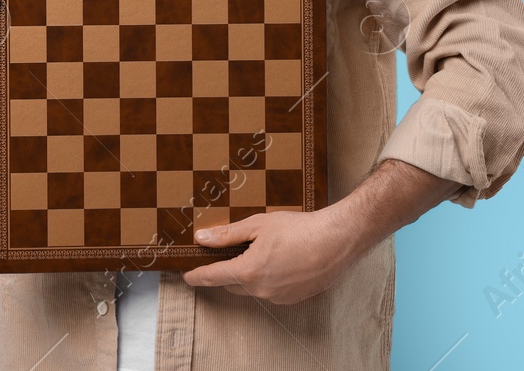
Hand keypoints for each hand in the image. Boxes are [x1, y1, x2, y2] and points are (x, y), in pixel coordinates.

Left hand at [181, 208, 366, 304]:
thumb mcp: (258, 225)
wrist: (336, 241)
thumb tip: (202, 238)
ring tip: (261, 253)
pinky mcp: (292, 299)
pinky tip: (280, 261)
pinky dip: (268, 279)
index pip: (213, 276)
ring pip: (252, 288)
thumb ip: (228, 234)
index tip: (187, 277)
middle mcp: (260, 289)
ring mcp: (277, 297)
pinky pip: (271, 291)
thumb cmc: (299, 229)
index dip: (197, 276)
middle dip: (226, 271)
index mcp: (248, 271)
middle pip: (232, 283)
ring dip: (249, 275)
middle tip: (227, 255)